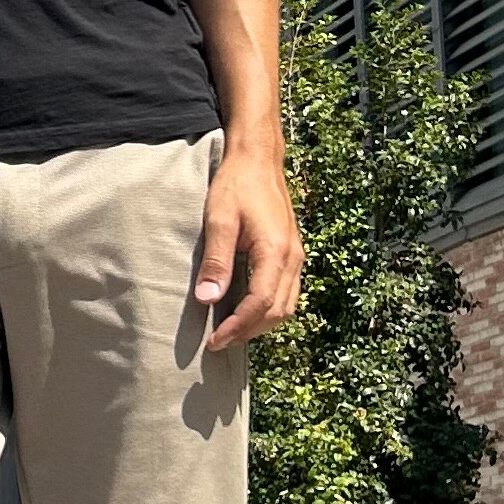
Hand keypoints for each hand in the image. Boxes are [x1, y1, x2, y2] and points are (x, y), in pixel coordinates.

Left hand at [193, 140, 301, 352]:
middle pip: (278, 311)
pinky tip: (246, 311)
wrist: (258, 160)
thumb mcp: (219, 220)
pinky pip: (287, 292)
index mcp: (276, 251)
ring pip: (286, 305)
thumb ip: (215, 261)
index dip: (238, 327)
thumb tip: (207, 300)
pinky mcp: (292, 253)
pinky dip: (269, 309)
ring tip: (231, 333)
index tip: (215, 341)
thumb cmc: (236, 186)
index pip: (261, 304)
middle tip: (219, 342)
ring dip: (261, 324)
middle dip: (249, 332)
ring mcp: (296, 256)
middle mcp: (292, 258)